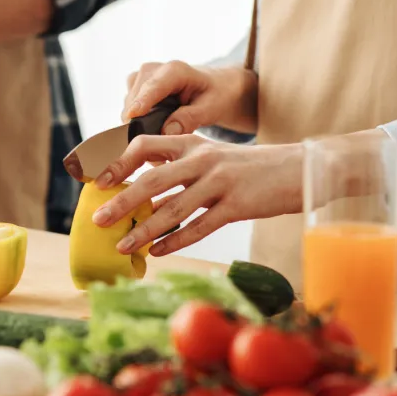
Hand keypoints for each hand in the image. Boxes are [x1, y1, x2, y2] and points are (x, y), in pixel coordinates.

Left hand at [90, 135, 303, 256]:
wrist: (297, 169)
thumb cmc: (248, 168)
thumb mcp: (212, 158)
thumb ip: (180, 169)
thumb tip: (143, 193)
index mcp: (192, 143)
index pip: (144, 145)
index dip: (119, 162)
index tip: (99, 181)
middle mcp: (202, 159)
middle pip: (152, 181)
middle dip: (121, 202)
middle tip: (99, 220)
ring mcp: (220, 182)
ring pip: (173, 209)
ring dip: (144, 230)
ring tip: (123, 245)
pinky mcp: (237, 205)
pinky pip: (199, 227)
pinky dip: (176, 241)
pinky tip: (158, 252)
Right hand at [123, 61, 257, 134]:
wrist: (216, 86)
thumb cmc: (216, 95)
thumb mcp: (211, 108)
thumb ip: (190, 119)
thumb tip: (166, 132)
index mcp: (175, 71)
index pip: (154, 86)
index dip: (141, 101)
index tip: (131, 117)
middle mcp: (154, 69)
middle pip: (136, 99)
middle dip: (141, 125)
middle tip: (157, 153)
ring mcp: (142, 76)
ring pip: (129, 105)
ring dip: (138, 124)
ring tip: (159, 139)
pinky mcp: (135, 85)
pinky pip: (128, 107)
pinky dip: (137, 120)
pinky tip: (155, 125)